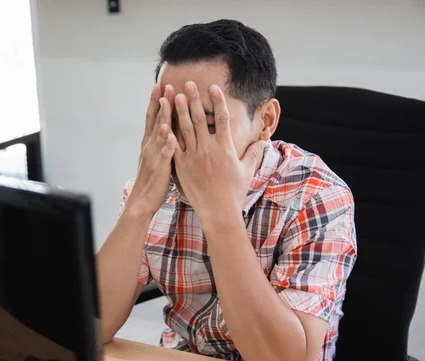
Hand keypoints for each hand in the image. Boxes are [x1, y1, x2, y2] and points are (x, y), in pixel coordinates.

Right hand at [127, 84, 177, 217]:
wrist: (141, 202)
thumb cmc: (152, 182)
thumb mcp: (156, 159)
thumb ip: (162, 145)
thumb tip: (169, 134)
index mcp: (149, 143)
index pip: (152, 118)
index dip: (155, 101)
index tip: (159, 86)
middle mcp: (150, 146)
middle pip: (156, 120)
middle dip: (161, 102)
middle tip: (166, 84)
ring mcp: (154, 155)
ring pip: (159, 132)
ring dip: (164, 116)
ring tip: (168, 101)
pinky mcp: (160, 167)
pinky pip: (165, 153)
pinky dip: (167, 143)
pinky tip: (171, 134)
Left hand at [168, 82, 265, 225]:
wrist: (218, 211)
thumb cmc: (234, 192)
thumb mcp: (247, 171)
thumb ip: (253, 154)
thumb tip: (262, 142)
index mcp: (225, 148)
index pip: (221, 119)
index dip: (217, 101)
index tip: (213, 87)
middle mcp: (208, 149)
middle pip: (199, 119)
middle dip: (193, 100)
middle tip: (188, 84)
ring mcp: (193, 157)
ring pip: (184, 129)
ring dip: (179, 111)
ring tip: (174, 95)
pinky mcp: (182, 166)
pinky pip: (174, 147)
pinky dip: (168, 134)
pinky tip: (162, 122)